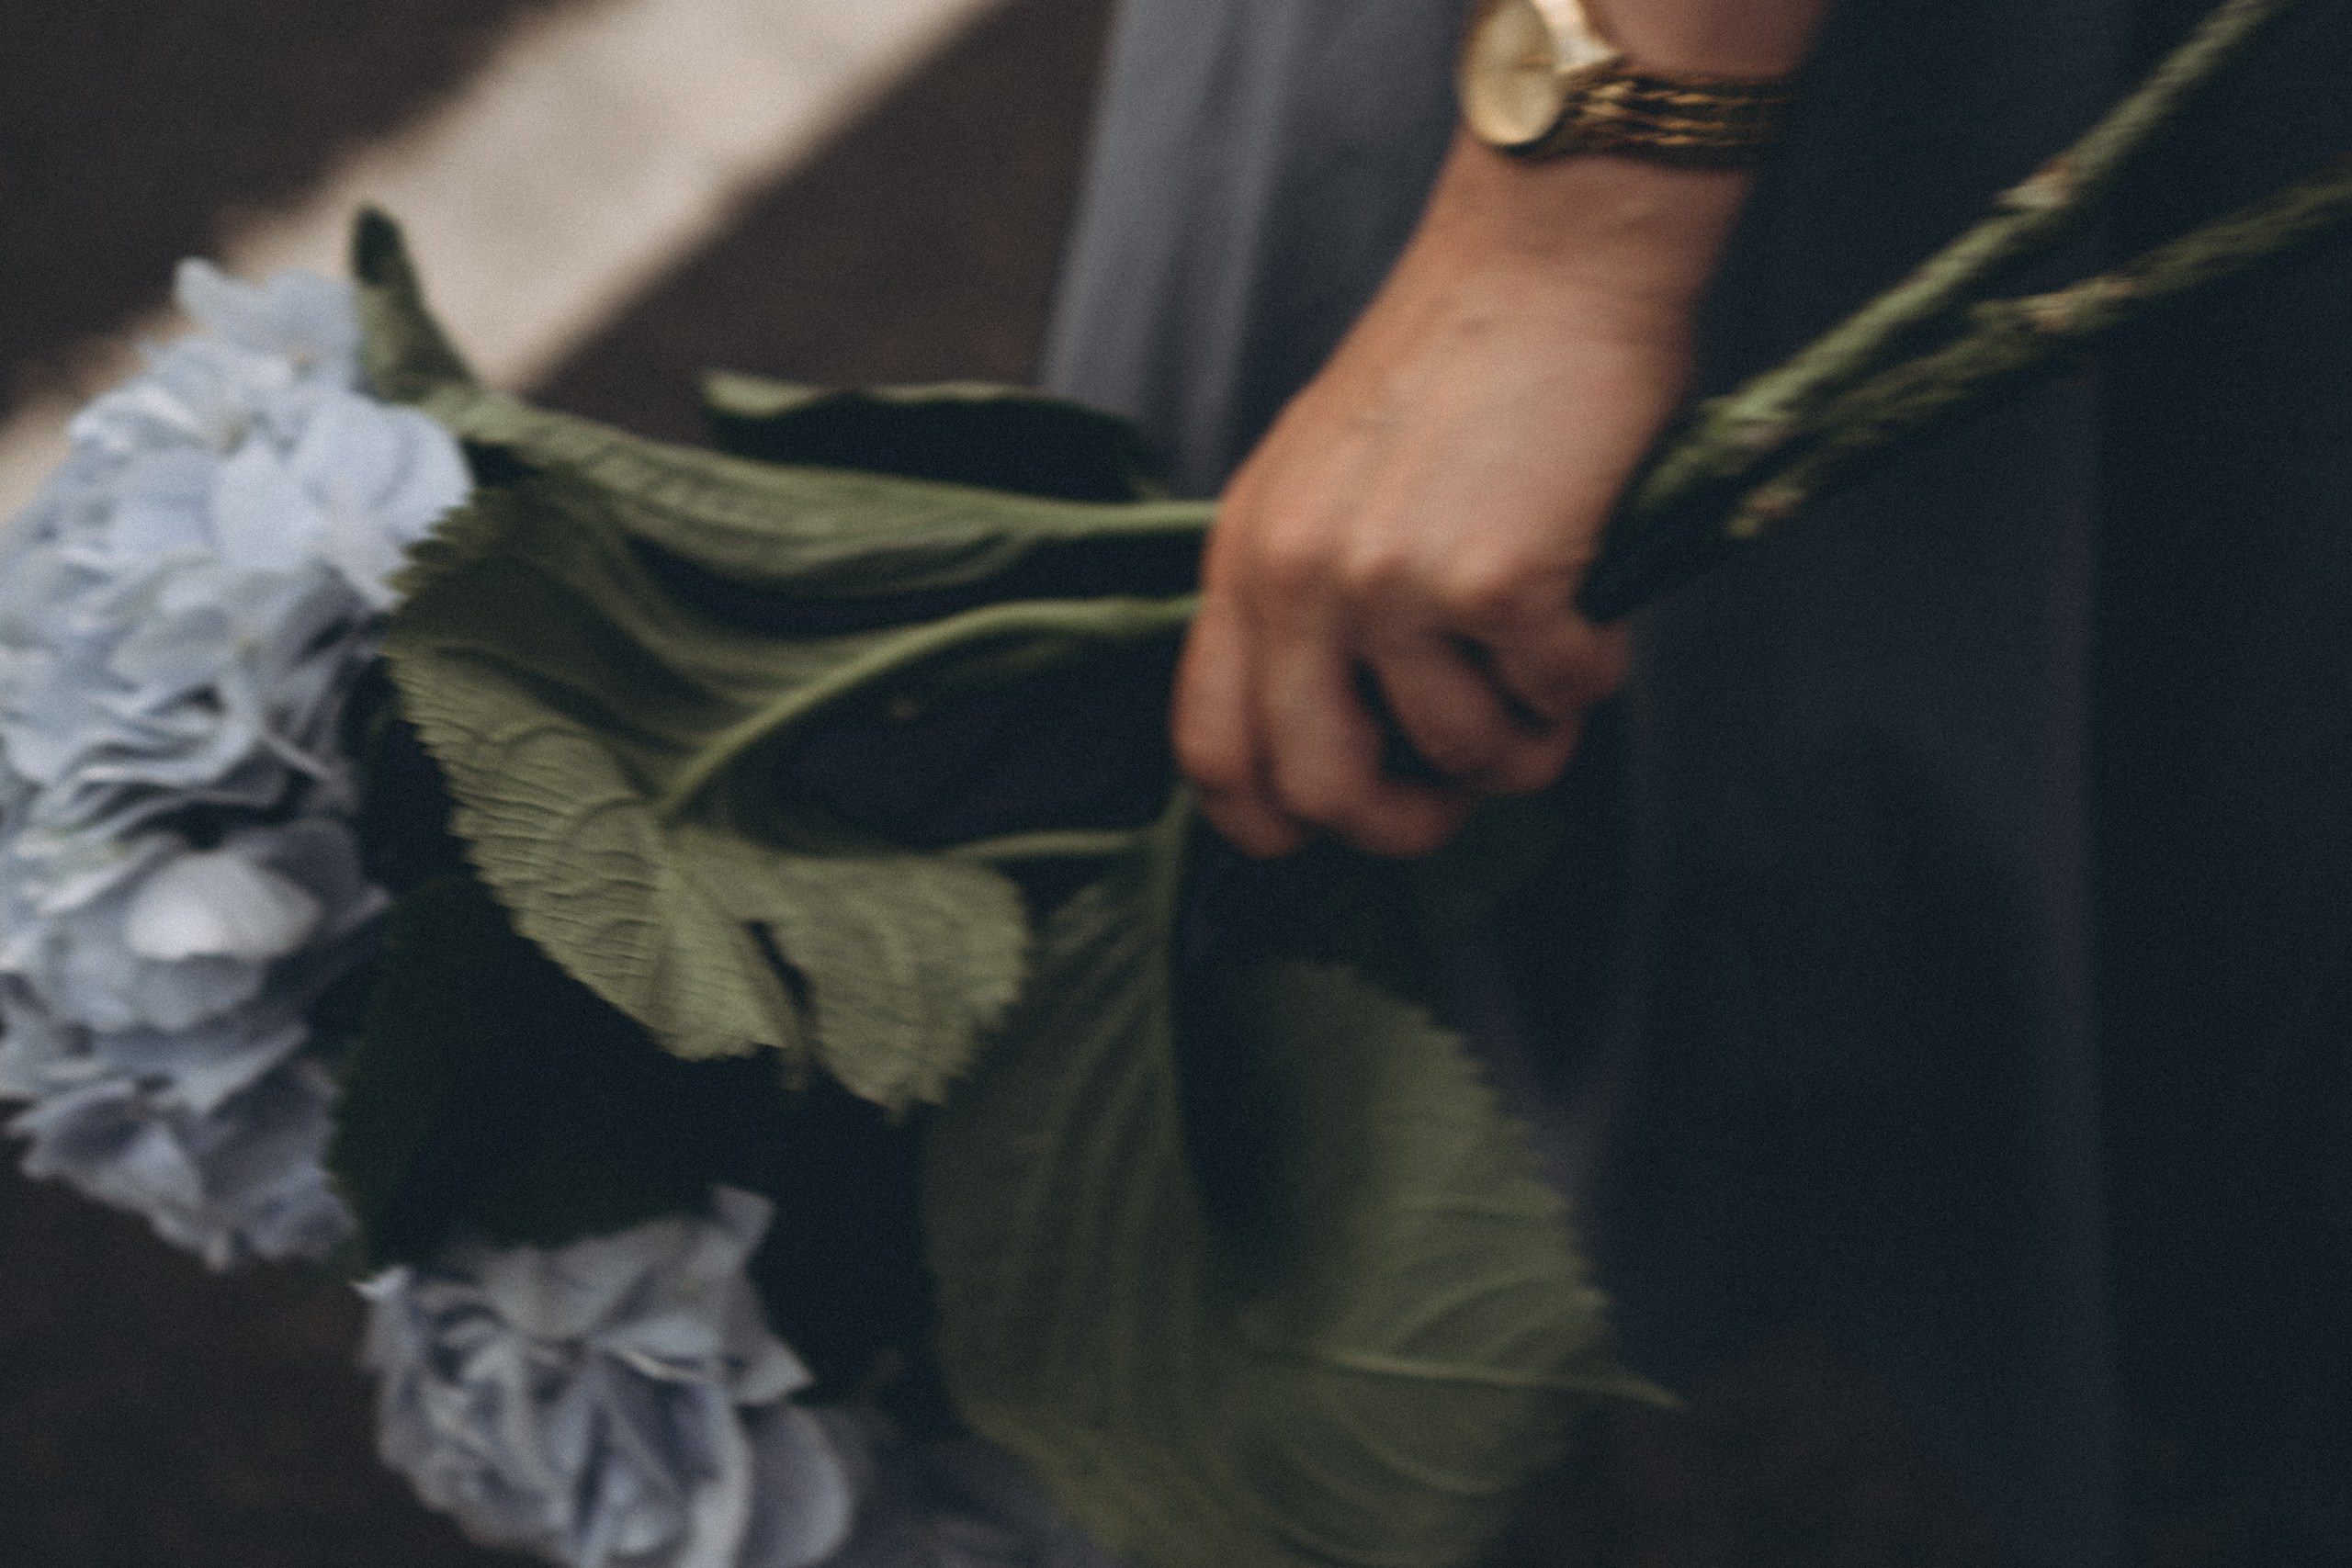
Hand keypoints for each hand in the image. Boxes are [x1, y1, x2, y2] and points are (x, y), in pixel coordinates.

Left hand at [1173, 136, 1757, 857]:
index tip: (1340, 824)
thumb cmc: (1461, 367)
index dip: (1272, 821)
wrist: (1549, 255)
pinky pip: (1553, 700)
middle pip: (1319, 794)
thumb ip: (1311, 602)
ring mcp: (1387, 582)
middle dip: (1406, 825)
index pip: (1212, 749)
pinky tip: (1594, 614)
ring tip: (1554, 674)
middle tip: (1463, 794)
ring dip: (1528, 742)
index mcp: (1244, 558)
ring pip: (1462, 758)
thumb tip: (1362, 740)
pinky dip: (1591, 678)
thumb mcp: (1327, 481)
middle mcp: (1295, 579)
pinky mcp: (1494, 579)